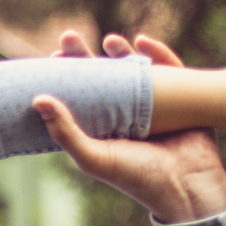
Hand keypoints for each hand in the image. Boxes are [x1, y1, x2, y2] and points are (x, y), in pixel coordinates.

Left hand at [37, 30, 225, 223]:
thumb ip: (65, 132)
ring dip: (119, 52)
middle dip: (84, 57)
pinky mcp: (180, 99)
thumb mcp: (94, 157)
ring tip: (107, 39)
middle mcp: (124, 114)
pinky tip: (142, 40)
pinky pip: (169, 70)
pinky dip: (157, 53)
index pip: (78, 97)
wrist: (187, 187)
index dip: (65, 77)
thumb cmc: (137, 177)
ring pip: (133, 70)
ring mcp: (153, 105)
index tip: (53, 57)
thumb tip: (38, 99)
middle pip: (101, 78)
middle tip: (68, 37)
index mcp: (102, 128)